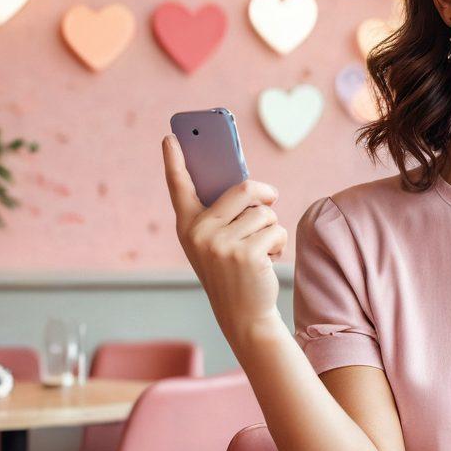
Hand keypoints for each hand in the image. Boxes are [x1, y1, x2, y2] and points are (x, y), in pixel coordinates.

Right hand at [162, 134, 286, 340]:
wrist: (243, 314)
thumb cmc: (233, 271)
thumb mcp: (219, 241)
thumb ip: (224, 213)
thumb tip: (250, 186)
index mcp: (187, 225)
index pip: (178, 186)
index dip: (174, 159)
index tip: (171, 136)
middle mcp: (199, 232)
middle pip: (244, 188)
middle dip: (265, 194)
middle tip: (271, 199)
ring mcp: (220, 243)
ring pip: (264, 211)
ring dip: (272, 227)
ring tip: (262, 247)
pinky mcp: (245, 254)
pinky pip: (276, 229)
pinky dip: (279, 242)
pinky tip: (268, 259)